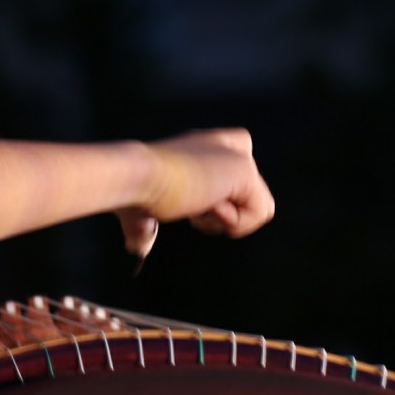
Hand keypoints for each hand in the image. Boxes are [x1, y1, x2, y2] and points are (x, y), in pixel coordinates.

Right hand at [119, 128, 275, 256]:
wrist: (137, 177)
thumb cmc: (133, 192)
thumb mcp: (143, 210)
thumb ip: (146, 228)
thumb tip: (137, 247)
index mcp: (202, 148)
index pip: (240, 175)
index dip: (226, 202)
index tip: (192, 201)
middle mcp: (224, 146)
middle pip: (249, 197)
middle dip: (223, 213)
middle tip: (193, 203)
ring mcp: (238, 156)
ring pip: (257, 208)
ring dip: (227, 220)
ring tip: (198, 202)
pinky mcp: (246, 170)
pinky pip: (260, 213)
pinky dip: (235, 222)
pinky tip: (209, 204)